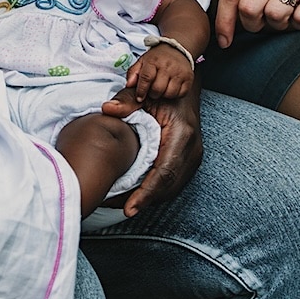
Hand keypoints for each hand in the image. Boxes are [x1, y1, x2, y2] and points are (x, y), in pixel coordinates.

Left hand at [102, 86, 202, 214]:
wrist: (185, 90)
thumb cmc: (166, 92)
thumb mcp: (145, 94)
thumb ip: (126, 101)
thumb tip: (107, 109)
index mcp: (181, 134)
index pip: (164, 172)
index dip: (146, 194)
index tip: (129, 208)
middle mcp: (191, 150)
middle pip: (167, 186)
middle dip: (143, 201)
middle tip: (115, 206)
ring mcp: (193, 158)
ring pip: (171, 189)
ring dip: (148, 199)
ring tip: (121, 202)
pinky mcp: (189, 162)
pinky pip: (172, 183)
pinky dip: (155, 192)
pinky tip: (137, 193)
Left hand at [125, 44, 192, 101]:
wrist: (177, 49)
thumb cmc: (157, 58)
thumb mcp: (142, 61)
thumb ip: (133, 73)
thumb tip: (128, 85)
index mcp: (153, 61)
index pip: (146, 78)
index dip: (141, 90)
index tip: (139, 98)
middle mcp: (168, 66)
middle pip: (158, 89)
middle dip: (152, 93)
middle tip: (152, 91)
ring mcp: (180, 72)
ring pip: (169, 93)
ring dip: (164, 95)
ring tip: (162, 89)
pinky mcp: (189, 78)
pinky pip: (181, 94)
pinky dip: (175, 94)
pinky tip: (171, 88)